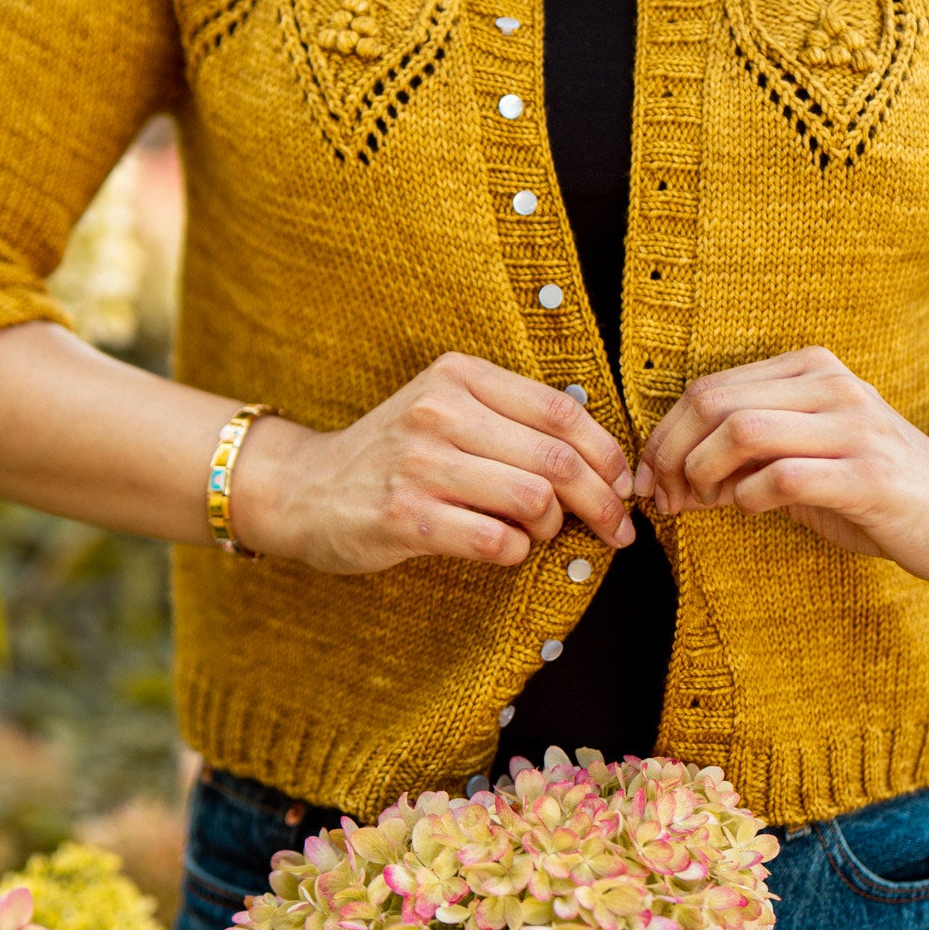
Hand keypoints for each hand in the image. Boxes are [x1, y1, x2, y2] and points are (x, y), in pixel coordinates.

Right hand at [228, 352, 634, 575]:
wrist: (304, 489)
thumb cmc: (393, 455)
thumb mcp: (445, 411)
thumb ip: (511, 420)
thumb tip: (603, 462)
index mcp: (458, 376)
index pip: (561, 411)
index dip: (607, 454)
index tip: (623, 484)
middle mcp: (439, 411)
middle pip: (556, 459)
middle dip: (600, 502)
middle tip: (615, 528)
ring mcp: (419, 464)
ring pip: (533, 500)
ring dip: (552, 528)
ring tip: (540, 533)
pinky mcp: (404, 517)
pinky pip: (496, 542)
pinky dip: (516, 553)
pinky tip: (504, 548)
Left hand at [631, 346, 928, 584]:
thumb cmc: (878, 488)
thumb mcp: (808, 455)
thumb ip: (747, 452)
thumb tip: (667, 471)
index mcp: (811, 369)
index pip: (708, 388)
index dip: (665, 434)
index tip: (651, 478)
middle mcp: (831, 387)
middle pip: (713, 403)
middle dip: (671, 454)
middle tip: (664, 497)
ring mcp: (852, 428)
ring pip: (740, 432)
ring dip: (701, 474)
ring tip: (698, 505)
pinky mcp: (869, 476)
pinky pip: (783, 477)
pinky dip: (747, 497)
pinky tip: (748, 511)